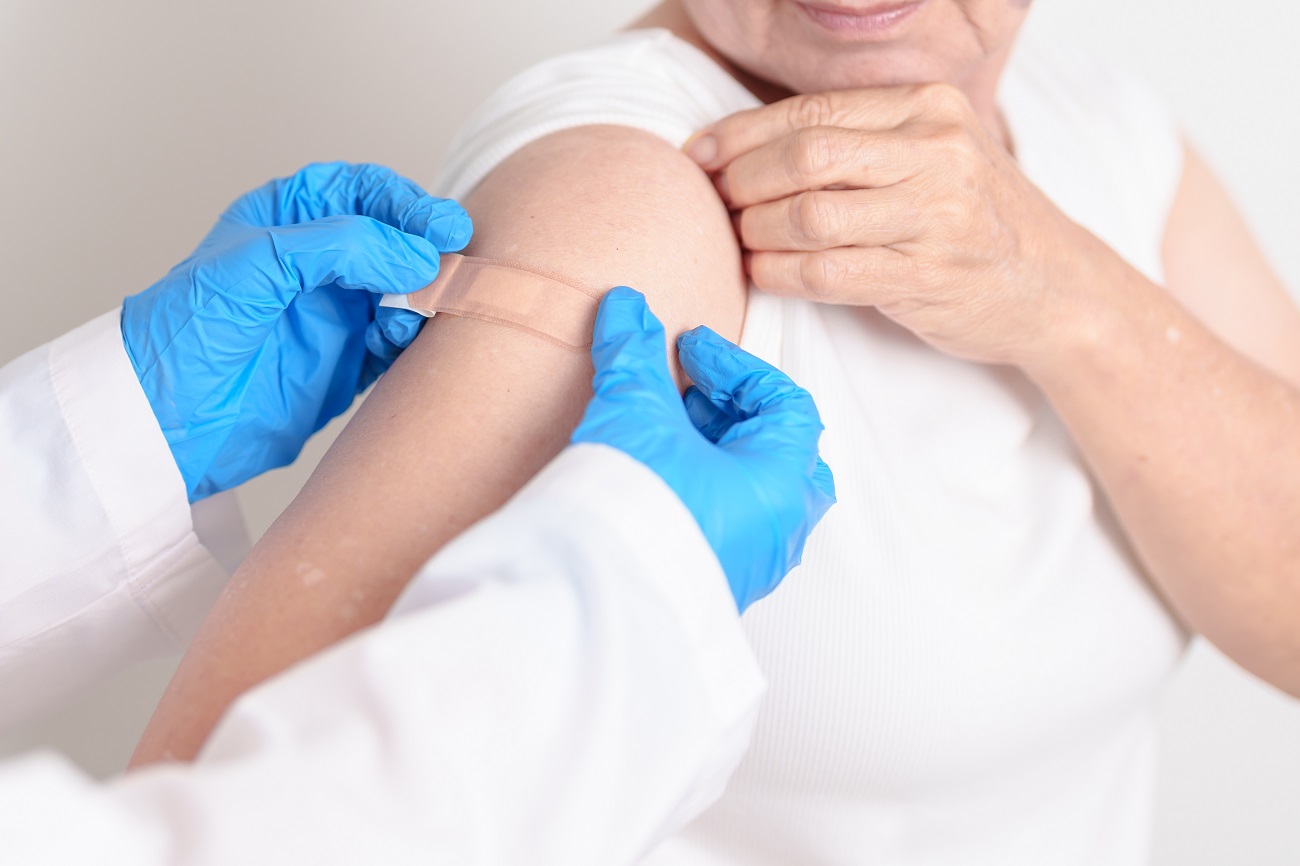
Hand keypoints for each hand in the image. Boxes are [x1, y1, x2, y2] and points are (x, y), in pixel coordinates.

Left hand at [122, 162, 471, 500]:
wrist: (168, 421)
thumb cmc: (187, 332)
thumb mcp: (254, 268)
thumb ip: (337, 248)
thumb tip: (415, 254)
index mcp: (289, 221)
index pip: (361, 192)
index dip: (404, 202)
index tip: (440, 224)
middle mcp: (319, 262)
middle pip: (396, 239)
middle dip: (425, 249)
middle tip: (449, 263)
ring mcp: (337, 313)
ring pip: (406, 290)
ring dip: (421, 296)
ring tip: (412, 310)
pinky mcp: (349, 363)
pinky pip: (399, 342)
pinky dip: (410, 339)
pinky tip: (396, 342)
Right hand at [572, 287, 835, 612]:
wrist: (594, 601)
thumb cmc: (636, 518)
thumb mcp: (636, 414)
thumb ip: (636, 355)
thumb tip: (627, 309)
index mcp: (784, 481)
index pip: (786, 402)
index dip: (736, 366)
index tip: (693, 351)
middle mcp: (780, 525)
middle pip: (776, 444)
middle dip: (727, 406)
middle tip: (683, 388)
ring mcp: (752, 558)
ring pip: (752, 484)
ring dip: (712, 445)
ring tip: (662, 426)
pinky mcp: (716, 580)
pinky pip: (728, 518)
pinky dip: (702, 482)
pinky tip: (655, 472)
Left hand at [687, 85, 1090, 366]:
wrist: (1054, 286)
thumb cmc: (972, 220)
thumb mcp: (930, 155)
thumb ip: (859, 141)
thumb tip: (745, 147)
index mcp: (926, 107)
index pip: (809, 111)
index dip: (740, 135)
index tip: (700, 155)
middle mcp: (935, 151)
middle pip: (803, 156)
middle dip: (742, 181)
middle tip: (717, 202)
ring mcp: (935, 215)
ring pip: (809, 215)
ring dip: (756, 230)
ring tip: (742, 239)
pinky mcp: (926, 276)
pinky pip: (827, 273)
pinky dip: (780, 273)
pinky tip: (765, 272)